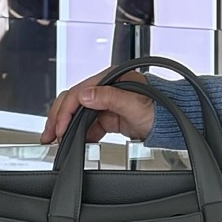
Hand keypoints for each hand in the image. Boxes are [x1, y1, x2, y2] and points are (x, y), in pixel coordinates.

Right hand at [41, 72, 155, 146]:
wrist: (171, 122)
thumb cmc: (158, 108)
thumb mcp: (134, 104)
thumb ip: (110, 98)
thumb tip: (86, 94)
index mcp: (109, 79)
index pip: (78, 93)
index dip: (65, 111)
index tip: (60, 128)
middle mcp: (104, 89)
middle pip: (72, 102)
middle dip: (58, 118)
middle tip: (49, 135)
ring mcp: (105, 103)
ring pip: (77, 114)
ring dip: (65, 127)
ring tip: (57, 141)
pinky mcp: (108, 116)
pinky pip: (87, 125)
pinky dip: (79, 134)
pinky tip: (76, 142)